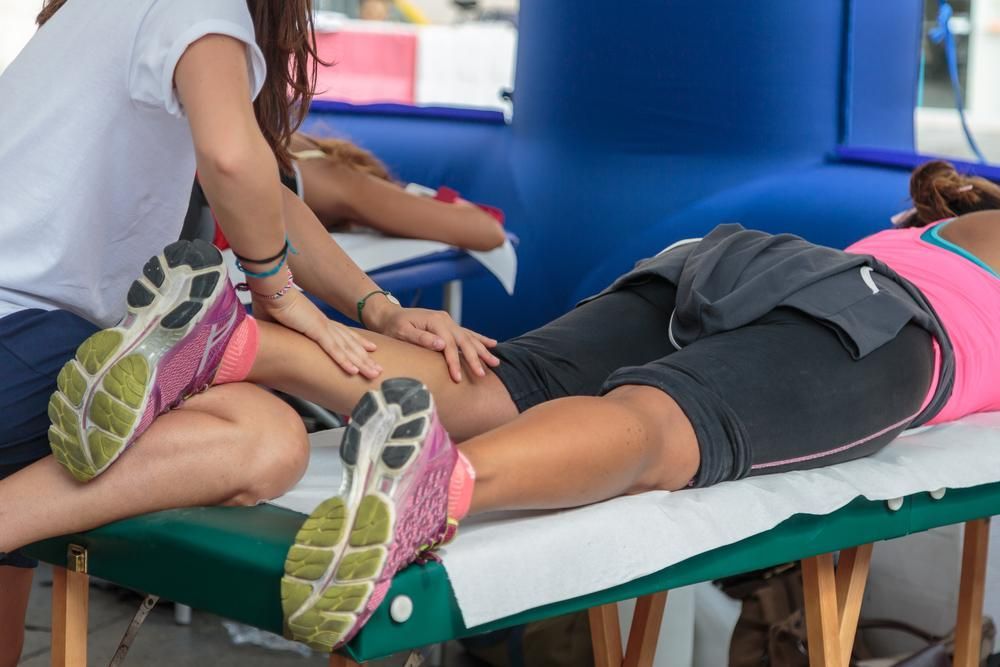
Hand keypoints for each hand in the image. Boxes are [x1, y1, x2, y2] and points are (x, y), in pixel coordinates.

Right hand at [253, 289, 381, 378]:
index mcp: (317, 321)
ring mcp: (322, 327)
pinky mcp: (316, 330)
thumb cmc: (269, 302)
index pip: (342, 334)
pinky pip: (333, 349)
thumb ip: (279, 335)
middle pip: (350, 343)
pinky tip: (354, 370)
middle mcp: (324, 323)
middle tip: (378, 369)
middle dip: (365, 358)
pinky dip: (344, 360)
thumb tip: (269, 342)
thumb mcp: (276, 323)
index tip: (369, 349)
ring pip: (347, 349)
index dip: (357, 342)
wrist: (270, 288)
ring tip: (374, 373)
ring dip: (362, 363)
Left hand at [369, 305, 499, 381]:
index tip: (458, 378)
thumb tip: (441, 345)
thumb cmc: (393, 326)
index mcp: (436, 322)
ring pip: (470, 338)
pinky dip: (480, 339)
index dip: (455, 362)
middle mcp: (446, 320)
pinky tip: (492, 343)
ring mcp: (449, 322)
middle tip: (482, 375)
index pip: (449, 346)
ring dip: (483, 350)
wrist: (389, 315)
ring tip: (495, 362)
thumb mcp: (402, 332)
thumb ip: (422, 338)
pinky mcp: (449, 325)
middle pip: (464, 342)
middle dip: (475, 359)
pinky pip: (468, 333)